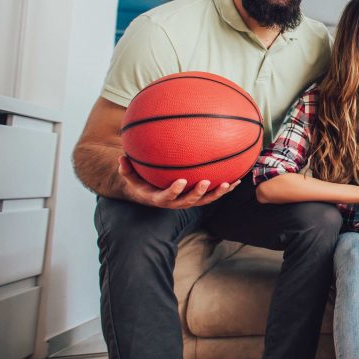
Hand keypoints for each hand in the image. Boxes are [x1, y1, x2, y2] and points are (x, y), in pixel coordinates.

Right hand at [118, 156, 237, 208]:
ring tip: (228, 184)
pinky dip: (226, 188)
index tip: (181, 181)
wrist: (151, 193)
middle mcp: (177, 202)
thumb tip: (120, 157)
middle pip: (190, 201)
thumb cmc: (140, 182)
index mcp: (160, 198)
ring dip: (218, 193)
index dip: (174, 191)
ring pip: (206, 200)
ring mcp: (190, 201)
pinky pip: (214, 194)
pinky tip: (239, 179)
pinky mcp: (200, 198)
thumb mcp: (130, 177)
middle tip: (206, 182)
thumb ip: (126, 169)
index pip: (167, 197)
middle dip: (199, 193)